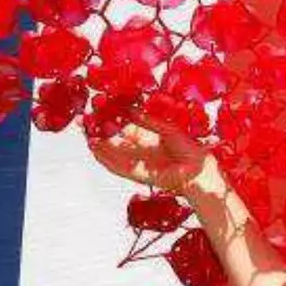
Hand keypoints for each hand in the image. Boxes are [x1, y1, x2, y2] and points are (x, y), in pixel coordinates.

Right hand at [87, 112, 221, 201]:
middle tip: (86, 124)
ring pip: (114, 156)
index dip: (111, 122)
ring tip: (88, 137)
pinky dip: (108, 161)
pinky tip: (98, 152)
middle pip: (115, 142)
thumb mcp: (167, 128)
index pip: (124, 129)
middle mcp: (141, 151)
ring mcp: (139, 164)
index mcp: (149, 138)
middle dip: (100, 134)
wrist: (199, 170)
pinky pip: (120, 168)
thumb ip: (148, 121)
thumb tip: (130, 110)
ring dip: (100, 148)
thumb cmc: (189, 149)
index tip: (99, 112)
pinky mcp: (140, 175)